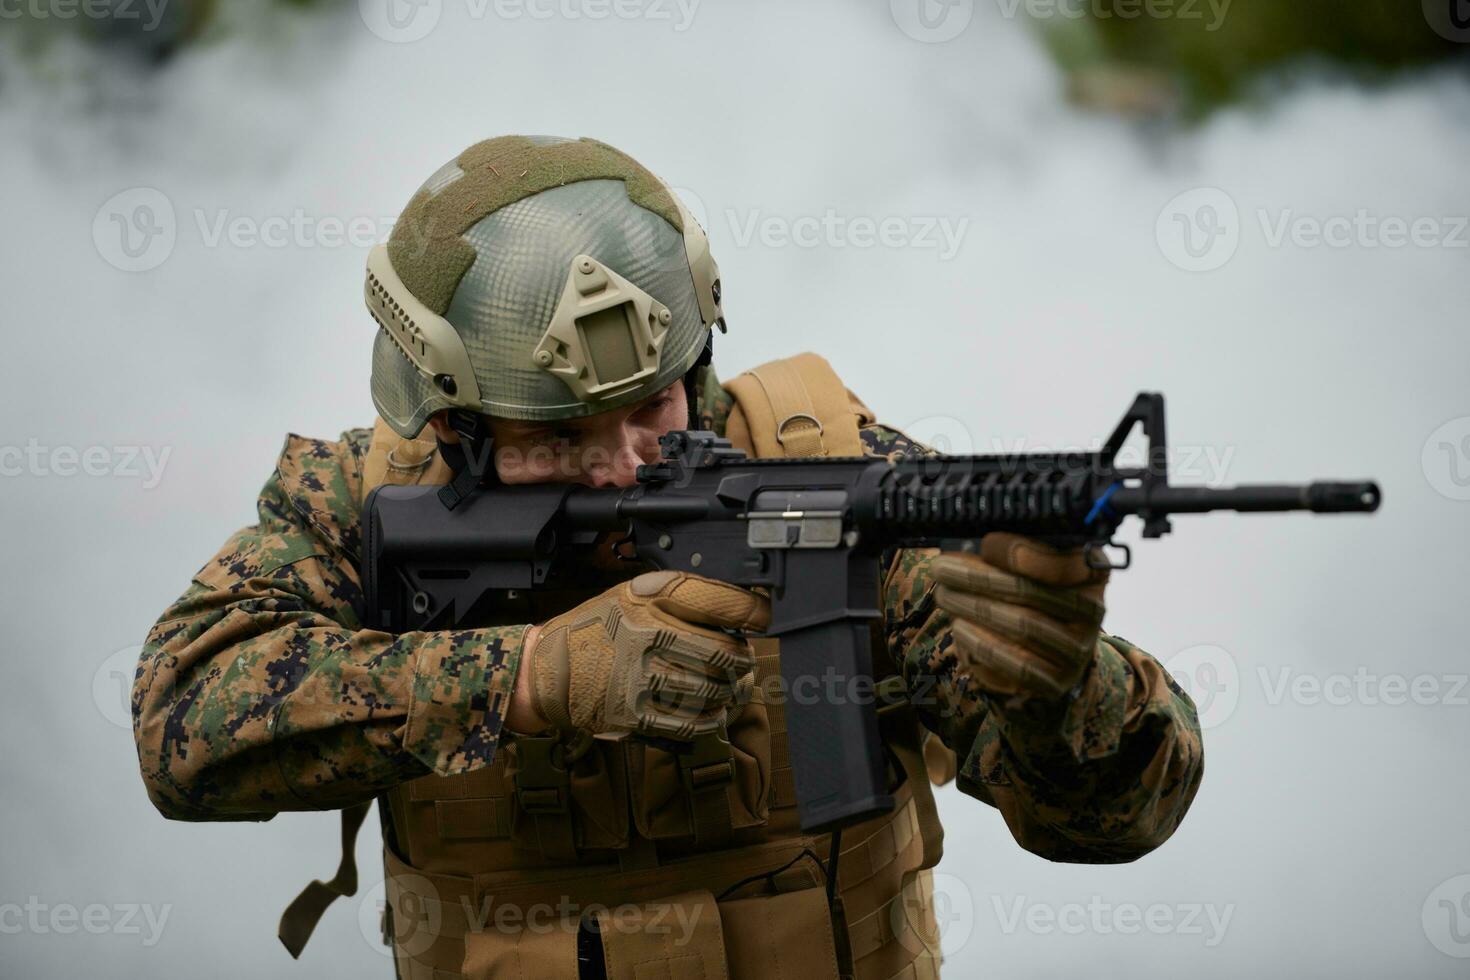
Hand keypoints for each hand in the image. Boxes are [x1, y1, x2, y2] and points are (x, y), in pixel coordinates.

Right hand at [518, 570, 767, 740]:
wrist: (546, 672)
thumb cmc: (595, 629)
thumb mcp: (629, 593)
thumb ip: (676, 593)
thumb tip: (734, 602)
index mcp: (648, 603)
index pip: (720, 603)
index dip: (752, 612)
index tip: (761, 618)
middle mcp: (647, 639)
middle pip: (725, 653)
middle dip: (742, 659)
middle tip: (742, 659)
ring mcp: (642, 681)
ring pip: (714, 690)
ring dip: (733, 691)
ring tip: (733, 686)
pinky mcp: (637, 716)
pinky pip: (692, 722)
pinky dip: (713, 719)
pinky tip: (715, 711)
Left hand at [931, 533, 1108, 701]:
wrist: (1052, 647)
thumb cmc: (1034, 591)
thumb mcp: (1032, 563)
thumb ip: (1012, 551)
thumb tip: (979, 545)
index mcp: (1091, 572)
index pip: (1062, 562)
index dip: (1021, 552)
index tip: (984, 543)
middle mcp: (1093, 612)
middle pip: (1030, 593)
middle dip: (978, 578)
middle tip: (941, 568)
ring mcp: (1077, 650)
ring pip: (1022, 626)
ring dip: (974, 608)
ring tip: (944, 594)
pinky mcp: (1057, 680)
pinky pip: (1017, 664)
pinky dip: (983, 644)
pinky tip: (959, 627)